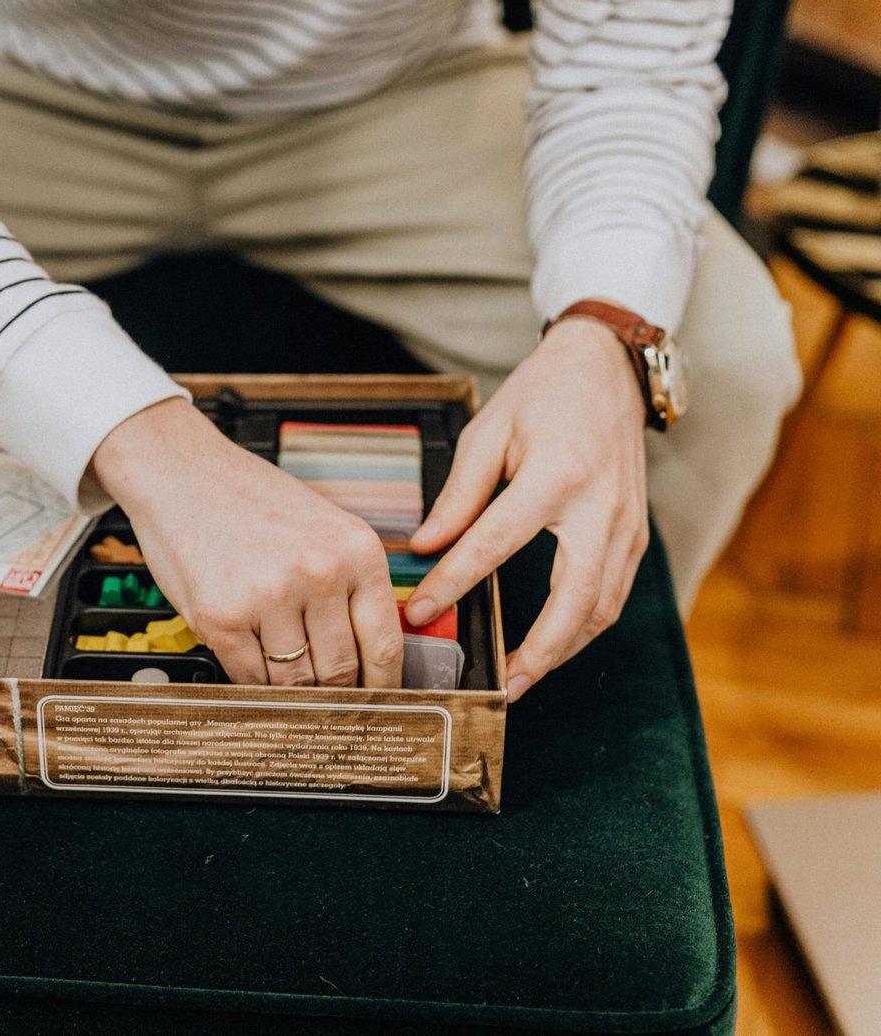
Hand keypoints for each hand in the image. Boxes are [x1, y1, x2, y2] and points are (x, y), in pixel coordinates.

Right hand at [90, 398, 402, 686]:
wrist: (180, 473)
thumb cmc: (250, 501)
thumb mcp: (324, 530)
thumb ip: (351, 586)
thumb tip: (369, 657)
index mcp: (357, 551)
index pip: (384, 644)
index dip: (381, 687)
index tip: (374, 704)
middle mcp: (319, 574)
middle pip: (340, 671)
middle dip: (333, 694)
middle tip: (325, 702)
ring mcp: (269, 597)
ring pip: (295, 682)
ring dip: (289, 689)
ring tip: (277, 671)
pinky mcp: (221, 618)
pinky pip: (249, 678)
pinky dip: (251, 683)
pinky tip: (248, 662)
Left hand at [403, 316, 648, 701]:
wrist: (607, 370)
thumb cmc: (543, 395)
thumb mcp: (489, 431)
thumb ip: (458, 495)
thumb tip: (425, 548)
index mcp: (557, 475)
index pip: (495, 543)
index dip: (454, 581)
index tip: (419, 610)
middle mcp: (601, 508)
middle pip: (575, 598)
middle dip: (539, 650)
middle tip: (502, 684)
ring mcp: (627, 526)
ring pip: (603, 608)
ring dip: (564, 651)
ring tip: (521, 679)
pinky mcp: (636, 536)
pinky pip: (614, 596)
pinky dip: (583, 629)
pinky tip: (551, 648)